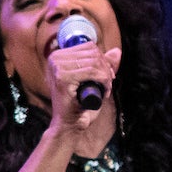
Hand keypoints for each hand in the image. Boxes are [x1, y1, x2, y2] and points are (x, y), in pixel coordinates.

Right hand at [44, 32, 120, 153]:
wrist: (70, 125)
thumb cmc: (81, 104)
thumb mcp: (94, 80)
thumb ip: (104, 65)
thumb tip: (117, 51)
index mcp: (58, 56)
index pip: (89, 46)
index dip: (103, 60)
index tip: (108, 76)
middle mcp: (54, 59)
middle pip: (93, 52)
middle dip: (106, 68)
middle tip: (108, 84)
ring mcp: (57, 68)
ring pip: (94, 62)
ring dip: (106, 76)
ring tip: (106, 89)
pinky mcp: (62, 78)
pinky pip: (92, 72)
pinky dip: (104, 81)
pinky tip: (104, 92)